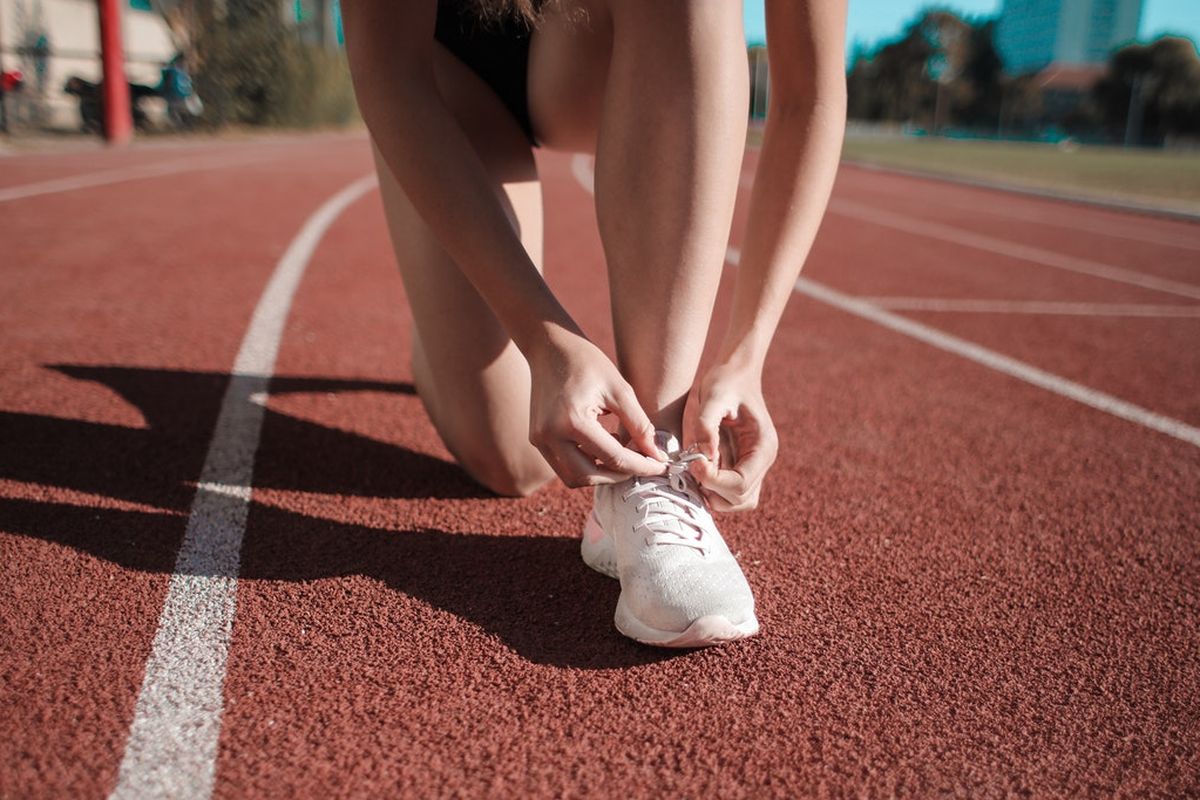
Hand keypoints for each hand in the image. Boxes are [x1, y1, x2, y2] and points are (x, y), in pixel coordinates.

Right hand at [527, 329, 665, 487]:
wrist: (551, 347)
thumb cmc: (588, 362)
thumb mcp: (621, 390)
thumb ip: (640, 425)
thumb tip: (657, 456)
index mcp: (573, 421)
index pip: (614, 458)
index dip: (642, 466)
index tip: (661, 466)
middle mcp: (550, 435)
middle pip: (590, 476)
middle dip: (619, 475)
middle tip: (642, 464)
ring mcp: (540, 440)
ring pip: (573, 477)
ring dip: (601, 473)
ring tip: (622, 454)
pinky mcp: (537, 440)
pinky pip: (563, 466)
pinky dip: (586, 464)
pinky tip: (604, 447)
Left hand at [687, 362, 777, 511]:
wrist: (734, 373)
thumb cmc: (725, 381)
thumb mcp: (713, 396)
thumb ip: (707, 425)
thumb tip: (704, 456)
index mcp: (763, 446)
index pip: (742, 483)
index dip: (715, 481)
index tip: (694, 464)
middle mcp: (761, 461)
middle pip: (740, 499)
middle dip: (712, 489)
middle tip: (692, 466)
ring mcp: (752, 466)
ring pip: (736, 501)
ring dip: (712, 494)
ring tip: (695, 469)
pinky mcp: (739, 465)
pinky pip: (728, 492)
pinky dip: (711, 488)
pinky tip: (697, 468)